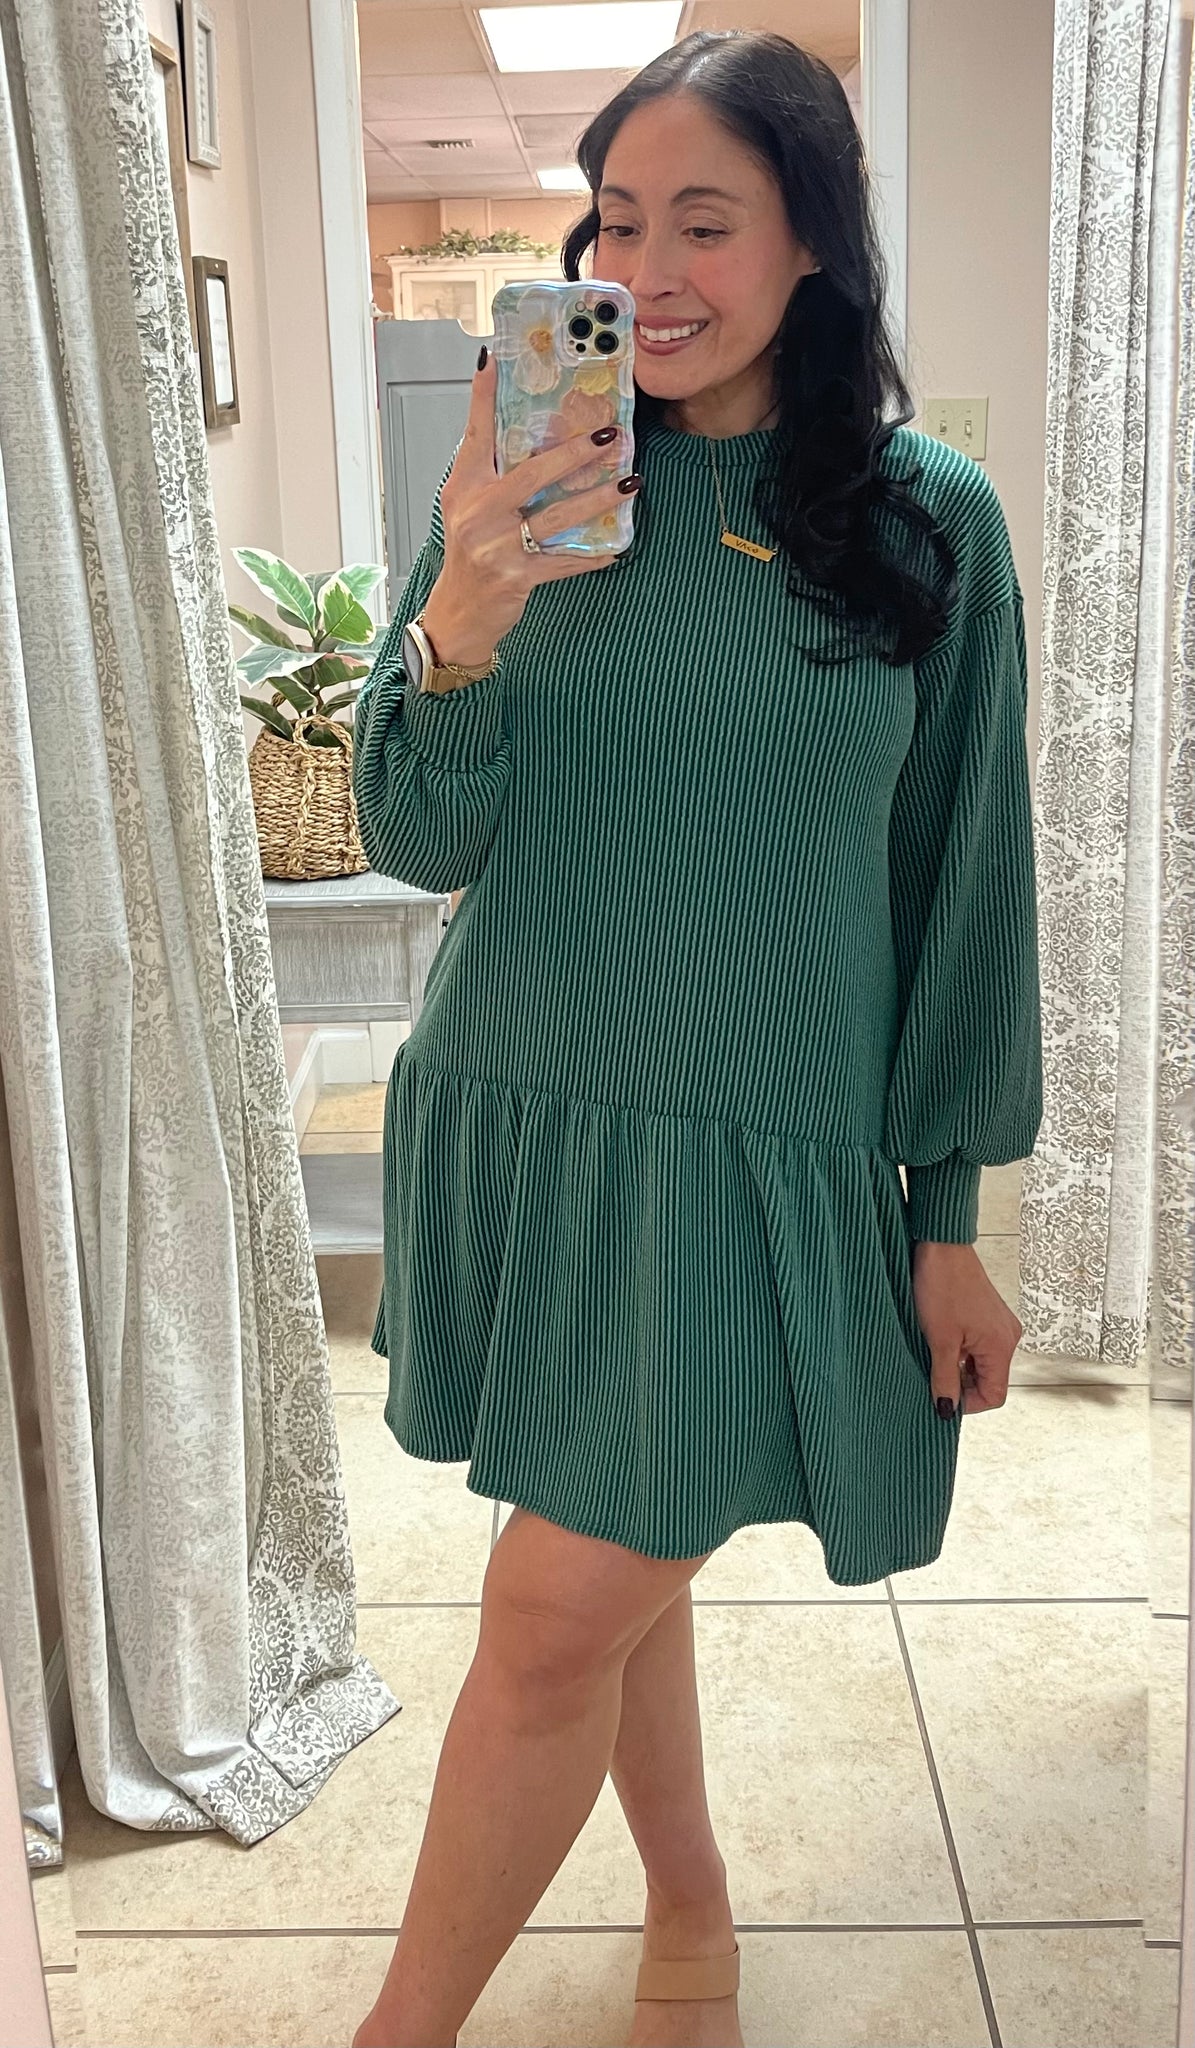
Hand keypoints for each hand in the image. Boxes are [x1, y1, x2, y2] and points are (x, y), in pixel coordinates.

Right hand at [421, 350, 638, 666]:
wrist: (459, 612)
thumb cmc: (469, 552)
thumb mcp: (467, 504)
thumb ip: (490, 468)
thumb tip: (519, 426)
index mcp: (464, 486)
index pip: (476, 433)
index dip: (484, 396)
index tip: (494, 358)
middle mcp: (477, 511)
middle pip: (532, 472)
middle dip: (576, 451)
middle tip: (610, 433)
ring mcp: (497, 545)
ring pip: (557, 515)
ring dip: (599, 498)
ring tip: (629, 481)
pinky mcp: (517, 576)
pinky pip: (564, 562)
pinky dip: (592, 555)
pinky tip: (616, 546)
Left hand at [911, 1241, 1022, 1415]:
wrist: (941, 1244)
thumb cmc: (942, 1286)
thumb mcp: (939, 1340)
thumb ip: (944, 1379)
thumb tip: (946, 1410)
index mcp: (1002, 1346)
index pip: (995, 1395)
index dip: (967, 1404)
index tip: (941, 1399)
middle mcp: (1007, 1337)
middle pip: (989, 1380)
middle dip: (961, 1385)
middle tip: (931, 1378)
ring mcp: (999, 1325)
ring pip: (981, 1363)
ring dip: (958, 1368)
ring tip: (932, 1355)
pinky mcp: (988, 1315)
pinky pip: (978, 1346)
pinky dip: (960, 1352)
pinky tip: (939, 1342)